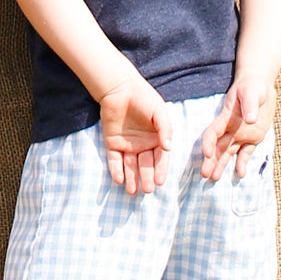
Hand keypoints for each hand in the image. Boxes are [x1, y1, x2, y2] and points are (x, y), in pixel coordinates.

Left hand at [100, 72, 176, 195]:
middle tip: (147, 190)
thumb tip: (168, 147)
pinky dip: (116, 169)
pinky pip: (114, 159)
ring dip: (131, 178)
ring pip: (130, 166)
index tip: (159, 181)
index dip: (160, 170)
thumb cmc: (143, 97)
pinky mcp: (112, 143)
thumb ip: (165, 128)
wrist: (120, 87)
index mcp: (156, 139)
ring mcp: (127, 145)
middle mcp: (143, 145)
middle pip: (145, 165)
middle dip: (146, 178)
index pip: (160, 158)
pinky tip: (119, 179)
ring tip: (132, 192)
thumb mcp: (159, 111)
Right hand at [199, 77, 275, 181]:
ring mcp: (241, 134)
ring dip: (221, 165)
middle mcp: (231, 128)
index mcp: (227, 117)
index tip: (206, 154)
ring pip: (228, 152)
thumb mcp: (251, 92)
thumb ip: (249, 104)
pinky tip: (239, 174)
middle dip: (210, 160)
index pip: (213, 132)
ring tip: (213, 178)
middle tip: (204, 174)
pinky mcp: (252, 138)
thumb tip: (250, 119)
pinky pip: (245, 153)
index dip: (208, 143)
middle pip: (217, 146)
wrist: (260, 85)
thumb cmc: (253, 85)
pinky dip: (242, 163)